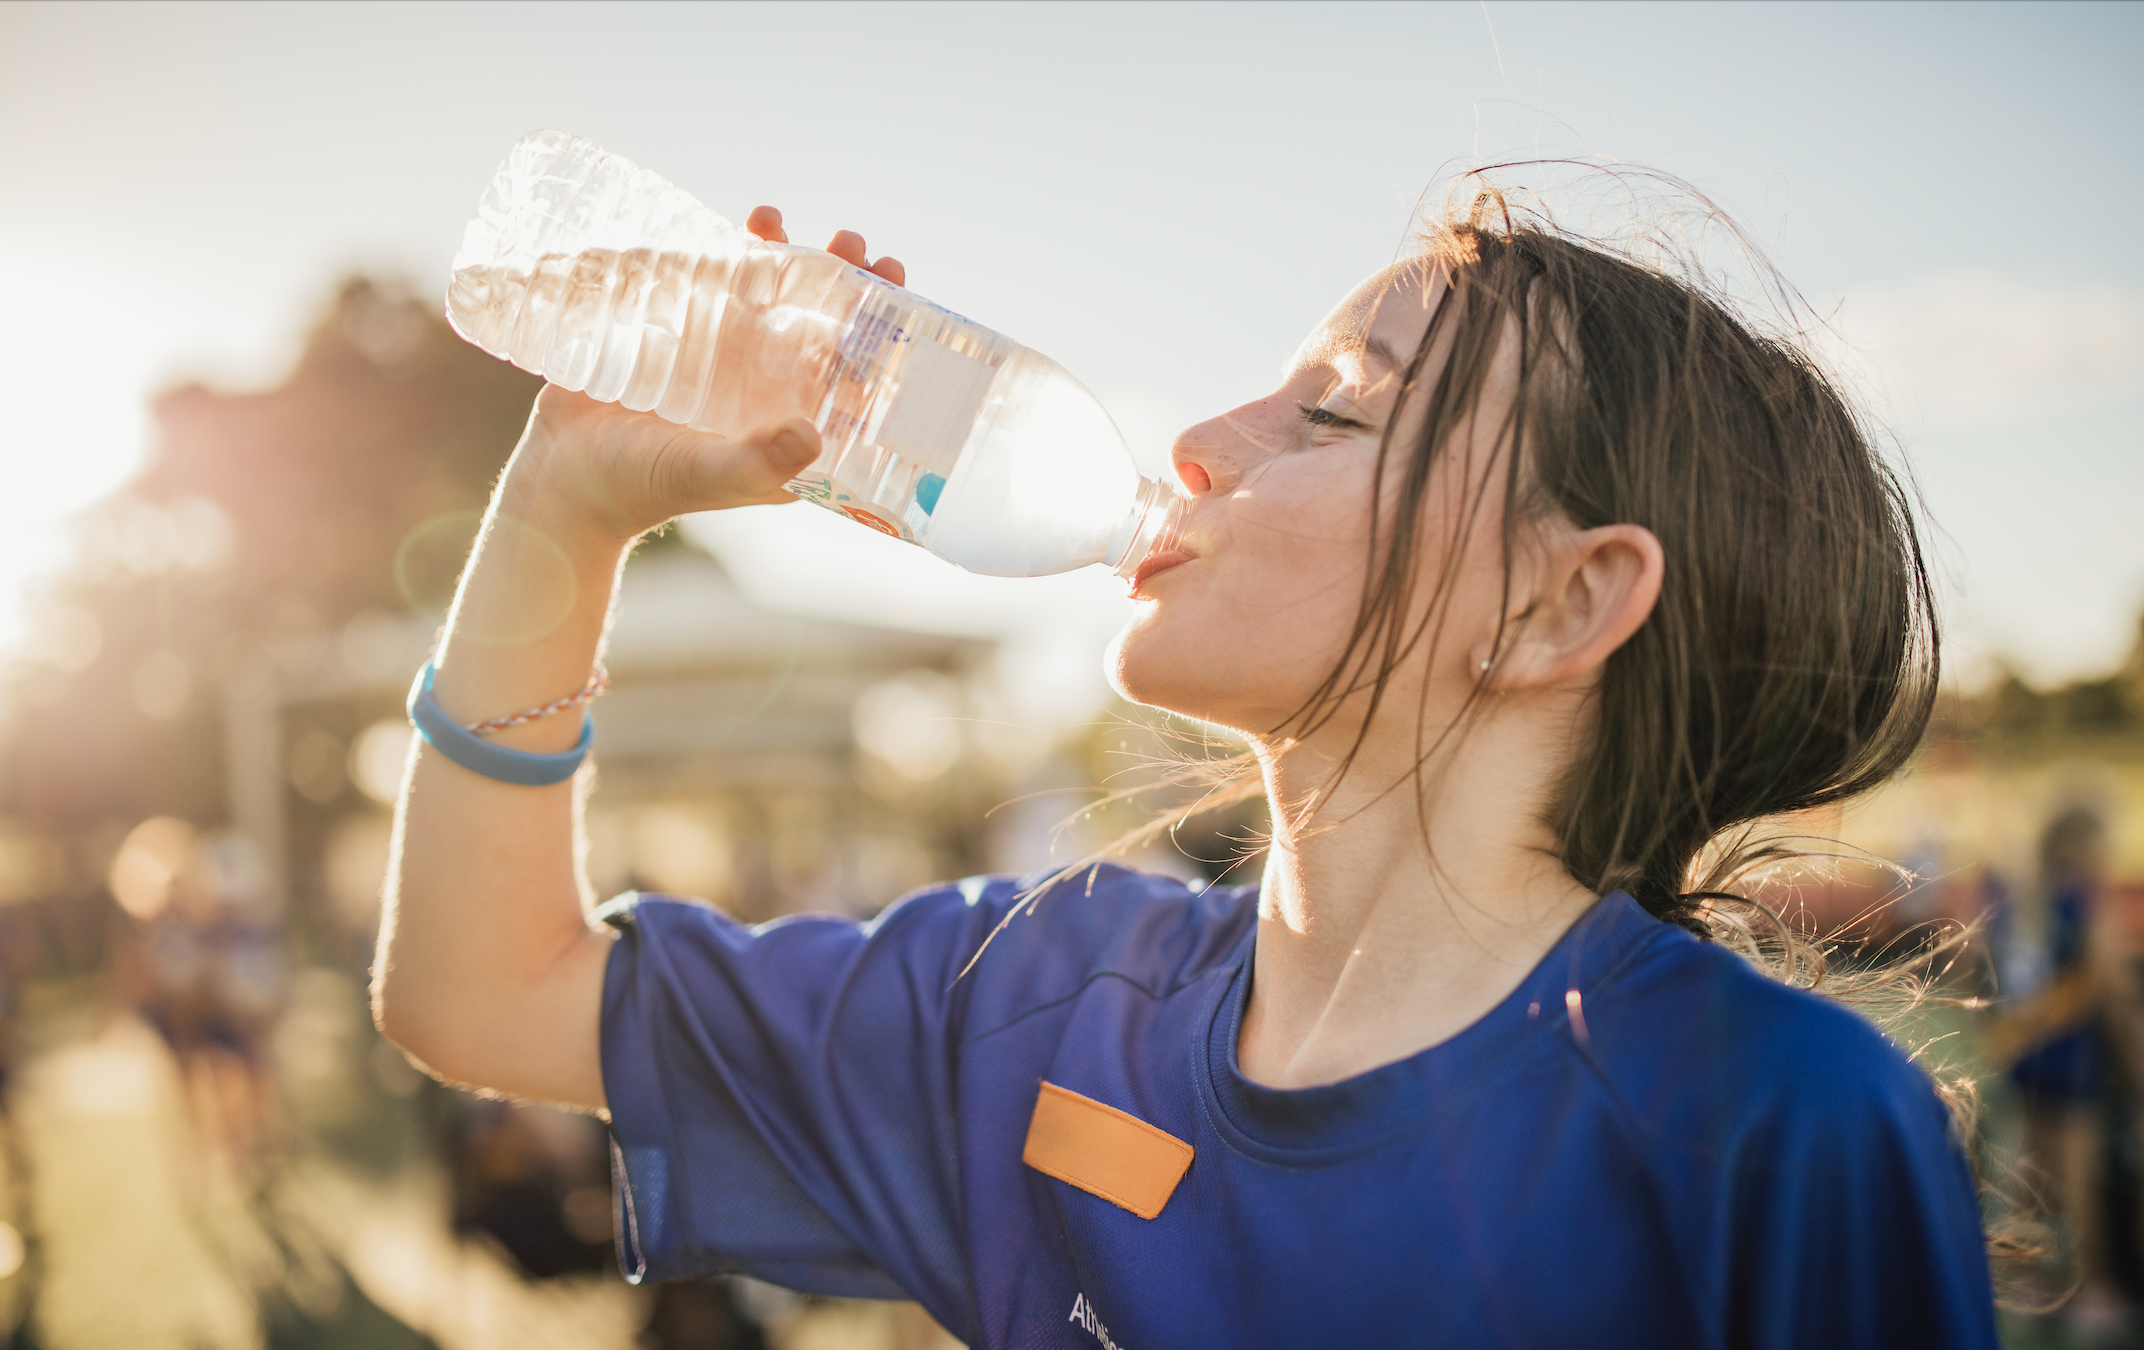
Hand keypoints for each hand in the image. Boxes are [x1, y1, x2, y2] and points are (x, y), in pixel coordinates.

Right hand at [510, 210, 907, 541]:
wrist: (563, 476)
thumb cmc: (641, 487)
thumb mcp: (706, 476)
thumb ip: (759, 462)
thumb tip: (814, 433)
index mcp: (790, 427)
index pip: (852, 376)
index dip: (881, 336)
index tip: (897, 292)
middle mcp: (766, 390)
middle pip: (819, 324)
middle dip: (842, 281)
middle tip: (852, 244)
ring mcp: (724, 359)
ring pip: (768, 296)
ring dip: (786, 255)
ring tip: (778, 220)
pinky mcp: (680, 335)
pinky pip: (714, 284)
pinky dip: (729, 251)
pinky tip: (740, 225)